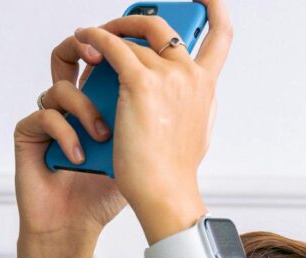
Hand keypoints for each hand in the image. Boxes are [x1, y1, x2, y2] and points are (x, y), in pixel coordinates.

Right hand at [13, 34, 127, 249]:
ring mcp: (49, 117)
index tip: (133, 47)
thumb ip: (147, 119)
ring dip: (86, 110)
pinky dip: (67, 135)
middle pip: (69, 54)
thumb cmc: (104, 193)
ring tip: (102, 138)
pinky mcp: (29, 134)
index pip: (102, 60)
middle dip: (87, 49)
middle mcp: (70, 105)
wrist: (76, 227)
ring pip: (62, 88)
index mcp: (98, 102)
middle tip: (103, 59)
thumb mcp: (136, 152)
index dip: (115, 47)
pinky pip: (46, 116)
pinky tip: (80, 157)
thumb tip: (172, 86)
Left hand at [73, 0, 232, 242]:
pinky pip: (112, 47)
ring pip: (134, 39)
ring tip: (92, 38)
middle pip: (163, 28)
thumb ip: (190, 104)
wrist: (164, 192)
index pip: (221, 36)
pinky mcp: (140, 83)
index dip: (215, 9)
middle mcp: (192, 75)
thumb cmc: (173, 172)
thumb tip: (179, 93)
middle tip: (119, 28)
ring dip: (109, 33)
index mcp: (207, 87)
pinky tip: (84, 39)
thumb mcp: (194, 133)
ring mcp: (168, 77)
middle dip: (137, 22)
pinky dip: (96, 38)